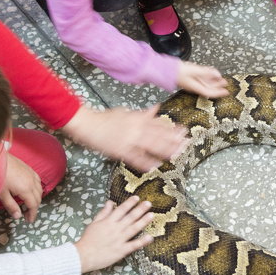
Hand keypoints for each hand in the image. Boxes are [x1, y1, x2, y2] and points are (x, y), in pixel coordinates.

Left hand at [0, 151, 42, 222]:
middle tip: (27, 215)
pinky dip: (37, 188)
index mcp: (26, 189)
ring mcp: (31, 174)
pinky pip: (38, 180)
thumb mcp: (2, 194)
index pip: (33, 205)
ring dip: (37, 198)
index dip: (32, 214)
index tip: (29, 221)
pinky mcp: (29, 168)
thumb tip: (18, 216)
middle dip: (34, 208)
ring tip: (29, 204)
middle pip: (38, 198)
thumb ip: (11, 206)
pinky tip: (32, 189)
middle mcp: (32, 181)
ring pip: (40, 189)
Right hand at [62, 105, 186, 170]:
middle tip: (187, 144)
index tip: (185, 132)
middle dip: (174, 141)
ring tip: (176, 155)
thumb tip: (157, 107)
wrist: (88, 124)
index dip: (173, 129)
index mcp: (138, 118)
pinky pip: (136, 158)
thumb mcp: (127, 112)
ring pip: (151, 146)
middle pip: (160, 135)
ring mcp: (130, 140)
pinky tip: (155, 166)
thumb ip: (143, 113)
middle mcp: (137, 128)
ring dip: (165, 151)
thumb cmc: (106, 118)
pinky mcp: (121, 151)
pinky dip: (146, 163)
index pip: (160, 124)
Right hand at [73, 196, 154, 272]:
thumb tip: (110, 202)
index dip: (129, 203)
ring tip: (151, 215)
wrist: (83, 256)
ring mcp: (119, 240)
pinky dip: (142, 242)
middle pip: (130, 218)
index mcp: (108, 222)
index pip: (121, 210)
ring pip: (134, 229)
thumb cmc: (88, 239)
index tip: (137, 198)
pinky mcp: (121, 251)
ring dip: (143, 222)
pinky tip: (150, 237)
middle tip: (149, 203)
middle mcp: (115, 229)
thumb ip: (104, 213)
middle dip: (140, 210)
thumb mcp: (94, 223)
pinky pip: (133, 245)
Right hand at [176, 62, 229, 98]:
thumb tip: (218, 75)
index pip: (210, 92)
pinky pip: (201, 78)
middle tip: (225, 82)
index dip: (219, 93)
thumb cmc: (178, 72)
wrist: (167, 70)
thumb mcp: (195, 71)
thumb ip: (207, 73)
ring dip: (213, 80)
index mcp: (196, 87)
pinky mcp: (190, 77)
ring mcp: (192, 82)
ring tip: (220, 77)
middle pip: (209, 88)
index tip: (226, 92)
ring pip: (205, 82)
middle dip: (218, 85)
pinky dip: (207, 75)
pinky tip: (210, 72)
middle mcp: (195, 86)